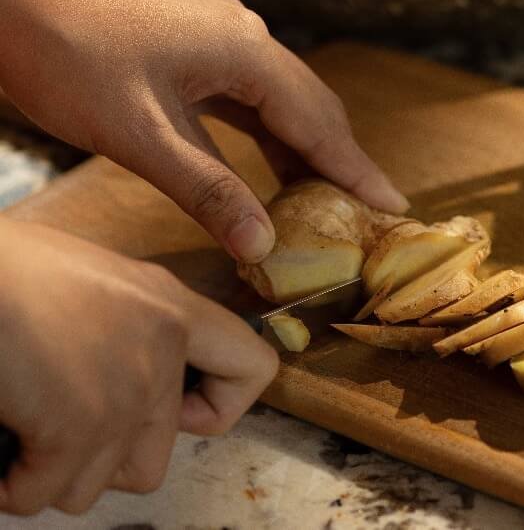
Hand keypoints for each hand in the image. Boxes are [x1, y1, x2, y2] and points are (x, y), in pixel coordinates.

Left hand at [0, 0, 407, 261]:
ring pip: (281, 99)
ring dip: (304, 148)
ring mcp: (221, 33)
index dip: (357, 170)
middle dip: (340, 161)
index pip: (319, 122)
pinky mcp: (196, 42)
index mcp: (246, 50)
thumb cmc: (68, 59)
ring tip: (327, 199)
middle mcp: (247, 35)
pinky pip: (250, 93)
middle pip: (311, 106)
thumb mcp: (140, 137)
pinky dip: (268, 133)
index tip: (395, 208)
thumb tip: (263, 247)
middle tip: (369, 212)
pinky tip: (272, 162)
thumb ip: (208, 191)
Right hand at [0, 218, 278, 515]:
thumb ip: (138, 332)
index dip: (217, 408)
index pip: (253, 369)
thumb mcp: (101, 285)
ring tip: (25, 422)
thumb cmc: (16, 273)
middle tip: (60, 425)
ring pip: (96, 485)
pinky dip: (14, 483)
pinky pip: (44, 495)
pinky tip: (3, 439)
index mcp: (174, 306)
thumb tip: (136, 397)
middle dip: (101, 458)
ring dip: (53, 472)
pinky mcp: (78, 423)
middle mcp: (163, 346)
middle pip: (157, 458)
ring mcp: (125, 388)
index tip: (176, 411)